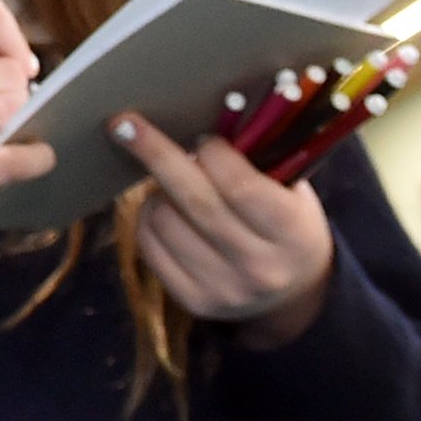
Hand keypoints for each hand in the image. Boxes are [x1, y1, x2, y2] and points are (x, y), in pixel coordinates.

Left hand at [115, 114, 336, 345]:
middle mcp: (261, 267)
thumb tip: (203, 119)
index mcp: (294, 232)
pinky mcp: (194, 301)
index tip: (203, 138)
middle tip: (127, 124)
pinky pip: (148, 245)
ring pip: (164, 220)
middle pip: (194, 201)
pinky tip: (166, 211)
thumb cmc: (287, 222)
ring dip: (158, 190)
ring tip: (177, 185)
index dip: (214, 155)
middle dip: (157, 154)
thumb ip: (256, 161)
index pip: (241, 187)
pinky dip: (149, 218)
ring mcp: (225, 290)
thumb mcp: (291, 191)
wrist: (294, 293)